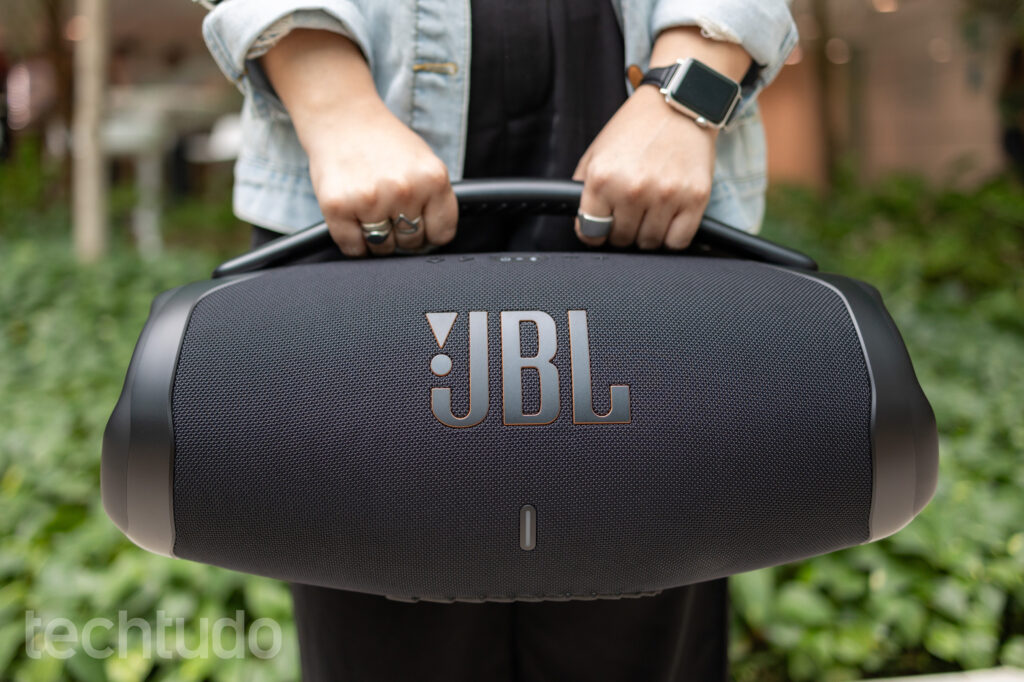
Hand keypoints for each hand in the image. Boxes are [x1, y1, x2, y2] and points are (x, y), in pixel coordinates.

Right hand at [303, 100, 457, 256]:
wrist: (342, 116)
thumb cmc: (384, 142)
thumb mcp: (424, 162)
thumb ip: (435, 199)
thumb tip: (434, 240)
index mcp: (432, 178)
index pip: (442, 233)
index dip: (430, 234)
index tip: (420, 228)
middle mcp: (404, 190)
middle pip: (411, 243)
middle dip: (401, 234)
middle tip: (388, 211)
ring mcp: (370, 199)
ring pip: (382, 248)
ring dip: (377, 239)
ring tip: (370, 210)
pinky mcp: (338, 207)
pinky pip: (353, 248)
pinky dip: (353, 242)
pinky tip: (353, 218)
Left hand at [573, 26, 750, 250]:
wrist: (681, 102)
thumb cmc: (637, 127)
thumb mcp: (597, 152)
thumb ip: (583, 188)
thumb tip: (581, 221)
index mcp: (603, 177)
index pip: (590, 232)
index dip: (594, 232)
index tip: (600, 228)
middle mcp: (633, 188)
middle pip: (621, 239)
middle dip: (622, 230)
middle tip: (630, 211)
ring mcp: (666, 195)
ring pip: (650, 243)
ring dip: (647, 233)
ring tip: (650, 209)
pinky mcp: (695, 198)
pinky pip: (678, 241)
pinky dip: (672, 236)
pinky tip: (669, 217)